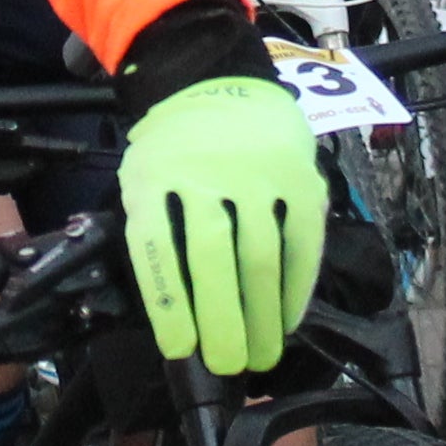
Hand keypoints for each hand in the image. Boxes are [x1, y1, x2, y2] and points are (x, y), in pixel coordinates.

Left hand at [112, 74, 325, 376]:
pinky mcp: (298, 175)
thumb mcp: (144, 178)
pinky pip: (301, 241)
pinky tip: (289, 318)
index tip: (180, 350)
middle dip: (223, 321)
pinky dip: (297, 286)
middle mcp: (203, 171)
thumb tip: (173, 314)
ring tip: (262, 356)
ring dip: (264, 315)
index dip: (168, 304)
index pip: (156, 248)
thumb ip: (153, 229)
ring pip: (260, 256)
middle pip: (213, 258)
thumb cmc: (175, 150)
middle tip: (229, 365)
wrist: (217, 80)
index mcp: (152, 176)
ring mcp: (255, 172)